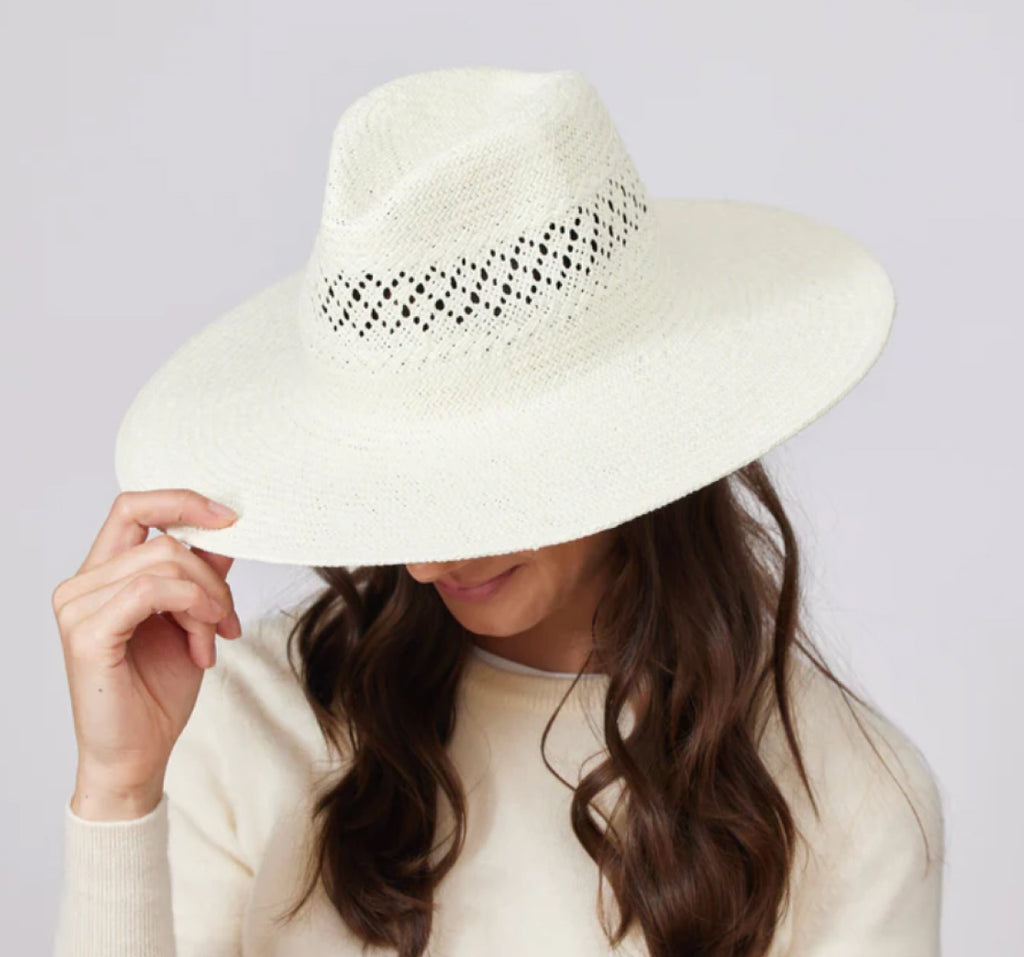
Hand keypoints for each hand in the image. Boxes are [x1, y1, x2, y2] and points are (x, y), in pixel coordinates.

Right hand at [53, 489, 241, 816]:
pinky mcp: (87, 634)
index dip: (184, 501)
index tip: (231, 519)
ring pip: (165, 564)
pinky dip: (192, 610)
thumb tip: (226, 531)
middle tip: (229, 618)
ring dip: (208, 600)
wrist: (138, 754)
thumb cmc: (159, 689)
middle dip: (213, 576)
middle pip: (165, 540)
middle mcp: (82, 584)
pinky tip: (202, 645)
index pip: (134, 506)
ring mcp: (78, 607)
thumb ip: (202, 574)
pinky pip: (152, 592)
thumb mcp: (193, 618)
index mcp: (103, 574)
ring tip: (214, 638)